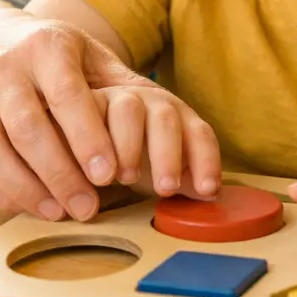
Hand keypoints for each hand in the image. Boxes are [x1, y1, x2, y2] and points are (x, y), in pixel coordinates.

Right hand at [0, 7, 220, 220]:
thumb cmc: (62, 59)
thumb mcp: (98, 60)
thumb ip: (131, 91)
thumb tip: (175, 130)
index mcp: (47, 46)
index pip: (68, 96)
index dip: (87, 137)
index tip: (109, 174)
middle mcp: (4, 68)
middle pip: (30, 127)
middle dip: (60, 172)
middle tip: (89, 207)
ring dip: (28, 187)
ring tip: (62, 212)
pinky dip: (0, 190)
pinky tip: (30, 206)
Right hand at [92, 83, 220, 200]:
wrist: (88, 129)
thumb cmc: (133, 154)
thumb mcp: (160, 170)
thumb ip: (185, 182)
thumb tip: (210, 198)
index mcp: (177, 116)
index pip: (199, 133)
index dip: (206, 161)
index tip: (208, 190)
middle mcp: (151, 101)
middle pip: (166, 120)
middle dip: (168, 155)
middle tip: (166, 188)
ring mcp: (118, 98)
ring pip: (128, 111)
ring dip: (128, 145)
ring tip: (121, 179)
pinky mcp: (86, 101)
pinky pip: (88, 113)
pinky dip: (87, 142)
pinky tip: (88, 170)